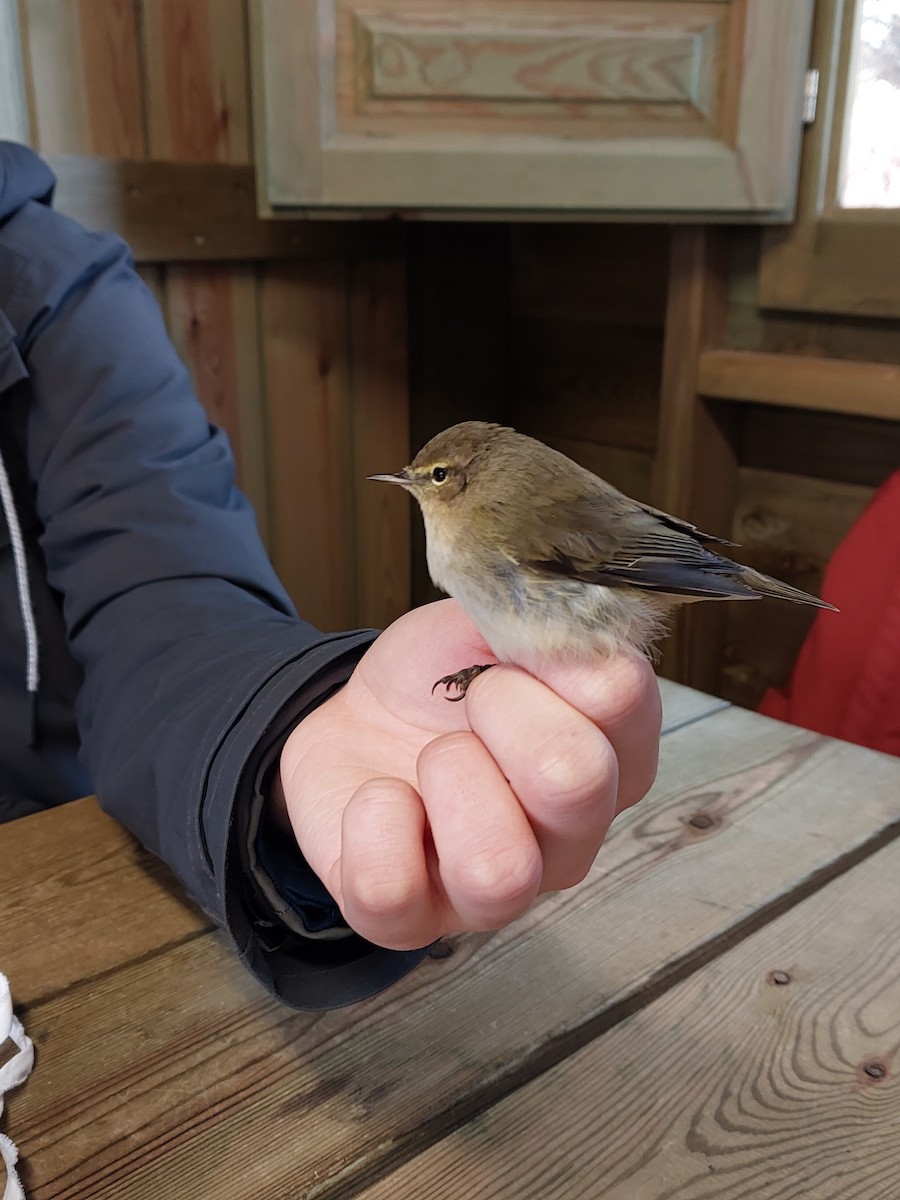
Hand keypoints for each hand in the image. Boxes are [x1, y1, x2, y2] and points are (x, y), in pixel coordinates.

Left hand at [276, 599, 660, 950]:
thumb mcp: (488, 622)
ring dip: (447, 778)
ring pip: (500, 868)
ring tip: (429, 761)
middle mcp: (576, 836)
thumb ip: (539, 621)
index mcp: (614, 754)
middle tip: (473, 699)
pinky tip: (382, 796)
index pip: (620, 694)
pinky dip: (371, 821)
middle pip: (576, 779)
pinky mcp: (413, 920)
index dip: (548, 652)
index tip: (515, 653)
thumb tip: (571, 635)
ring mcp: (501, 892)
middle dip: (501, 708)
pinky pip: (392, 886)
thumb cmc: (441, 678)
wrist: (358, 718)